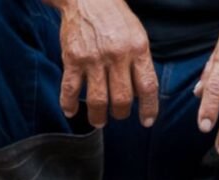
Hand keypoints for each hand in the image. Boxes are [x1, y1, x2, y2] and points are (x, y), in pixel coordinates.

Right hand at [53, 0, 157, 127]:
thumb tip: (141, 95)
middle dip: (122, 113)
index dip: (149, 108)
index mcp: (137, 49)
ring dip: (99, 117)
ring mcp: (93, 58)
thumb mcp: (137, 36)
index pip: (148, 87)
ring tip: (99, 121)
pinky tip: (71, 111)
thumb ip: (140, 63)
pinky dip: (69, 104)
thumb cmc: (115, 19)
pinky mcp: (72, 58)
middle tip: (119, 114)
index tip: (147, 121)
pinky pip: (70, 89)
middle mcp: (117, 55)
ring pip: (98, 100)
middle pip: (122, 98)